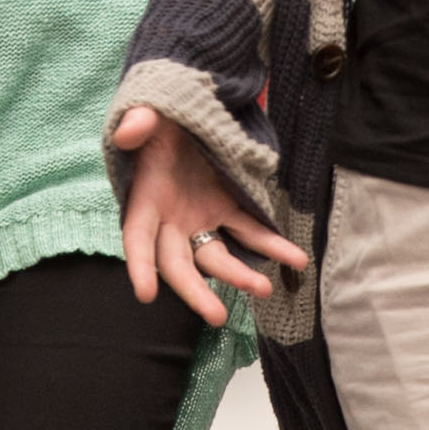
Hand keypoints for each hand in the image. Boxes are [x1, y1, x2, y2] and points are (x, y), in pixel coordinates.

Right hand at [111, 102, 311, 322]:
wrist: (183, 115)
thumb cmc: (159, 118)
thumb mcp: (147, 114)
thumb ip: (138, 122)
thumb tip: (132, 129)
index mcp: (145, 200)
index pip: (138, 240)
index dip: (140, 266)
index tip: (145, 294)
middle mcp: (171, 221)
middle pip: (179, 264)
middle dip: (196, 291)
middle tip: (217, 315)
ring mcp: (201, 220)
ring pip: (217, 257)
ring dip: (239, 274)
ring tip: (264, 288)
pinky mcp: (227, 210)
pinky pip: (250, 232)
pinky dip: (272, 247)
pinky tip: (295, 260)